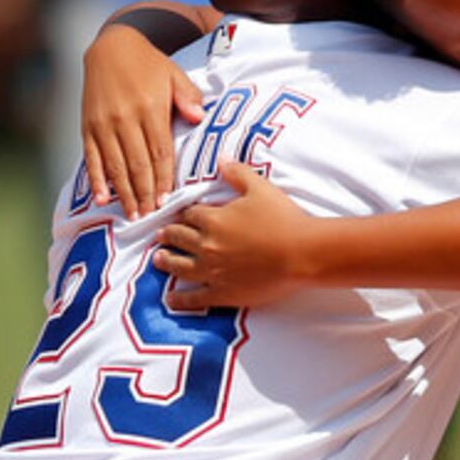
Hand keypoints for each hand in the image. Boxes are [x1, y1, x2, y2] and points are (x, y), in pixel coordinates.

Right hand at [83, 22, 202, 215]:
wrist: (112, 45)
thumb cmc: (150, 64)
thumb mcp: (174, 74)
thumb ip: (188, 97)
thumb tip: (199, 117)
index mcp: (150, 108)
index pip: (159, 152)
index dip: (163, 179)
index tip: (167, 201)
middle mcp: (125, 118)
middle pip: (138, 164)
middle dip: (145, 193)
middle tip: (151, 216)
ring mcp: (104, 123)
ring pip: (116, 165)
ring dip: (125, 192)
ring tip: (133, 214)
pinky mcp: (88, 125)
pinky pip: (92, 157)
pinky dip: (96, 179)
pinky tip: (103, 198)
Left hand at [152, 161, 315, 310]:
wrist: (301, 254)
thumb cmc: (283, 219)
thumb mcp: (261, 188)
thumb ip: (238, 173)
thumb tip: (221, 159)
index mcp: (213, 219)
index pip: (189, 215)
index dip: (183, 215)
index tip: (180, 217)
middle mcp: (207, 245)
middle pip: (179, 238)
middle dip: (168, 235)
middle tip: (161, 235)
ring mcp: (213, 271)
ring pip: (180, 266)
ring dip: (167, 262)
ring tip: (158, 259)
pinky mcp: (223, 293)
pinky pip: (195, 298)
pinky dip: (180, 299)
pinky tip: (171, 299)